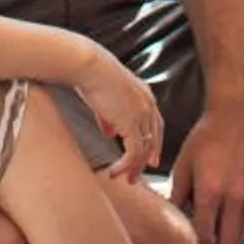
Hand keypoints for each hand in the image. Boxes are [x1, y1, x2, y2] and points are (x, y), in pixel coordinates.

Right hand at [69, 43, 163, 182]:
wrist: (89, 65)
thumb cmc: (91, 75)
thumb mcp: (104, 98)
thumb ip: (110, 116)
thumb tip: (110, 133)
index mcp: (144, 94)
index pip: (155, 124)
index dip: (153, 142)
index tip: (148, 158)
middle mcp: (148, 104)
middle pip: (154, 138)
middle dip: (147, 158)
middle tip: (139, 174)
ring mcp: (142, 114)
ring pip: (144, 149)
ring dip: (134, 167)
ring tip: (125, 178)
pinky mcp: (132, 124)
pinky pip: (134, 153)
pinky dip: (125, 166)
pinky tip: (114, 172)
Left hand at [170, 94, 243, 243]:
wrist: (238, 115)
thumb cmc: (206, 137)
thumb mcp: (183, 164)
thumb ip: (177, 196)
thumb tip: (167, 220)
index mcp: (212, 191)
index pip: (204, 238)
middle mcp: (235, 199)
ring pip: (241, 240)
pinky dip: (239, 237)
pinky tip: (227, 237)